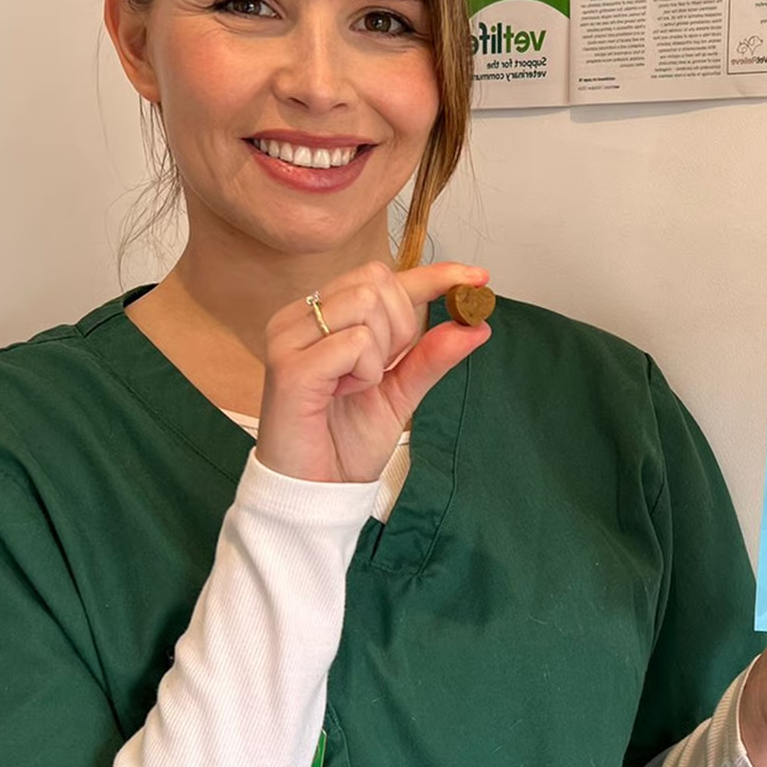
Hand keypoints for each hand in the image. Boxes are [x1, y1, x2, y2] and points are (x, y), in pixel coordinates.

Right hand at [256, 260, 490, 484]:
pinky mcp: (289, 367)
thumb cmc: (344, 442)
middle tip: (381, 370)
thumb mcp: (400, 393)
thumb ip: (431, 357)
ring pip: (365, 303)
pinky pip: (353, 343)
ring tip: (357, 385)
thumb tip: (476, 325)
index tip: (478, 278)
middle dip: (400, 326)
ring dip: (380, 351)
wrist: (315, 492)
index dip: (434, 274)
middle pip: (376, 281)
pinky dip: (365, 372)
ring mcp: (289, 338)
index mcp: (323, 317)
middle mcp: (300, 317)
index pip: (383, 276)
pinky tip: (343, 394)